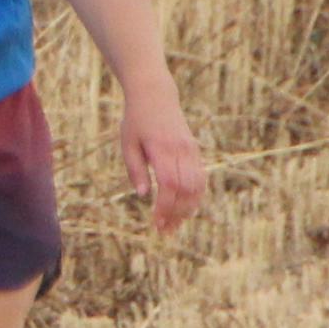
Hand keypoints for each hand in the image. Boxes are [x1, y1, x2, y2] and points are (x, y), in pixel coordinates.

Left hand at [120, 82, 209, 234]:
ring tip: (175, 224)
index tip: (156, 223)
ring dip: (188, 208)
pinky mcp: (195, 151)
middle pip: (186, 189)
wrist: (155, 96)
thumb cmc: (136, 121)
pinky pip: (201, 178)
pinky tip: (185, 209)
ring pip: (197, 186)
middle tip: (164, 231)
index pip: (169, 184)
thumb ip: (135, 169)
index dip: (165, 207)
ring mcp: (191, 150)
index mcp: (161, 148)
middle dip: (176, 214)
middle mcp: (180, 150)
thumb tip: (143, 195)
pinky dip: (195, 196)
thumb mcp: (127, 143)